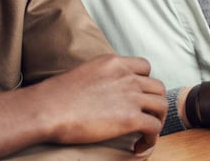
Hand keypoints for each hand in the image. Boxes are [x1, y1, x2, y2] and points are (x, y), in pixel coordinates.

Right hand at [0, 54, 165, 155]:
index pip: (145, 67)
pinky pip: (154, 127)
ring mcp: (130, 96)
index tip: (139, 97)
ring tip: (146, 133)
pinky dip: (151, 138)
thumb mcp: (84, 74)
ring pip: (161, 106)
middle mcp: (126, 76)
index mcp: (114, 63)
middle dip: (154, 103)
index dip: (145, 83)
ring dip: (157, 121)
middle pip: (157, 87)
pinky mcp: (130, 117)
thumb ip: (100, 78)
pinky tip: (140, 146)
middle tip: (145, 117)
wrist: (48, 109)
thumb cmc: (55, 97)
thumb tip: (103, 93)